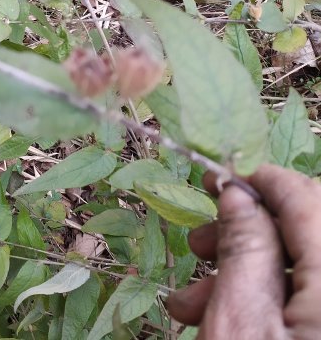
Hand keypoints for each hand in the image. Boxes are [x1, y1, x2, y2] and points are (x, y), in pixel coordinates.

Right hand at [166, 164, 320, 338]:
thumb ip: (244, 250)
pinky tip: (217, 316)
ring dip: (242, 271)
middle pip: (304, 229)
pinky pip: (302, 298)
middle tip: (199, 244)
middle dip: (244, 231)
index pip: (306, 199)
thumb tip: (237, 195)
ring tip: (192, 299)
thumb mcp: (237, 320)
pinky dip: (263, 300)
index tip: (214, 178)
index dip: (258, 180)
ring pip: (299, 267)